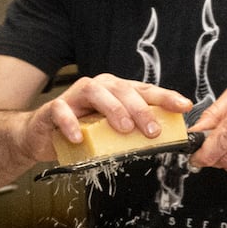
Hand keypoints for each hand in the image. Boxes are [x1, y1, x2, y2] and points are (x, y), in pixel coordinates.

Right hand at [13, 73, 193, 162]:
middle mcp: (98, 88)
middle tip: (153, 130)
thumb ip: (133, 131)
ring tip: (123, 129)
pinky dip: (70, 124)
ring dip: (113, 110)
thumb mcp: (111, 133)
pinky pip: (62, 111)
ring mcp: (75, 96)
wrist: (42, 136)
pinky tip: (78, 138)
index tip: (184, 106)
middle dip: (141, 109)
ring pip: (96, 92)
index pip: (145, 90)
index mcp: (116, 91)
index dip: (166, 97)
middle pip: (123, 90)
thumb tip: (164, 139)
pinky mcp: (54, 108)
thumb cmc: (82, 133)